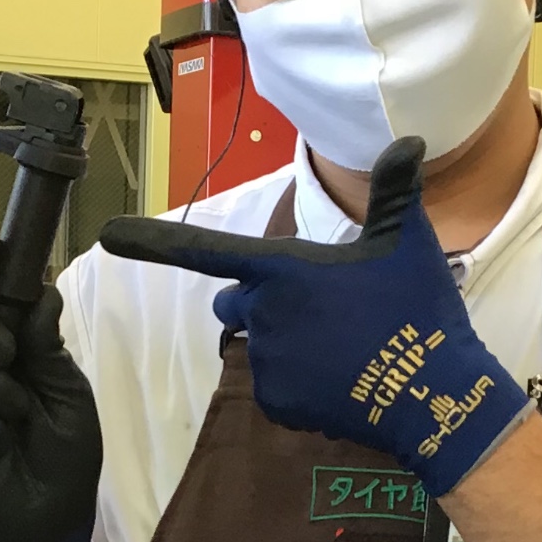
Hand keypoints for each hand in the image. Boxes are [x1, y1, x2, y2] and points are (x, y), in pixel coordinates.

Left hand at [99, 138, 530, 496]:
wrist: (432, 393)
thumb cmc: (416, 309)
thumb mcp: (408, 244)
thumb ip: (395, 192)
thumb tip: (407, 139)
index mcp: (282, 269)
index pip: (205, 249)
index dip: (153, 240)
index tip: (108, 235)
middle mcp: (261, 313)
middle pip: (235, 302)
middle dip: (259, 301)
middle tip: (318, 307)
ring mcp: (267, 361)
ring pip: (259, 344)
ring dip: (285, 341)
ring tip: (339, 345)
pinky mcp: (278, 402)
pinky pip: (275, 386)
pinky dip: (299, 383)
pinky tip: (339, 378)